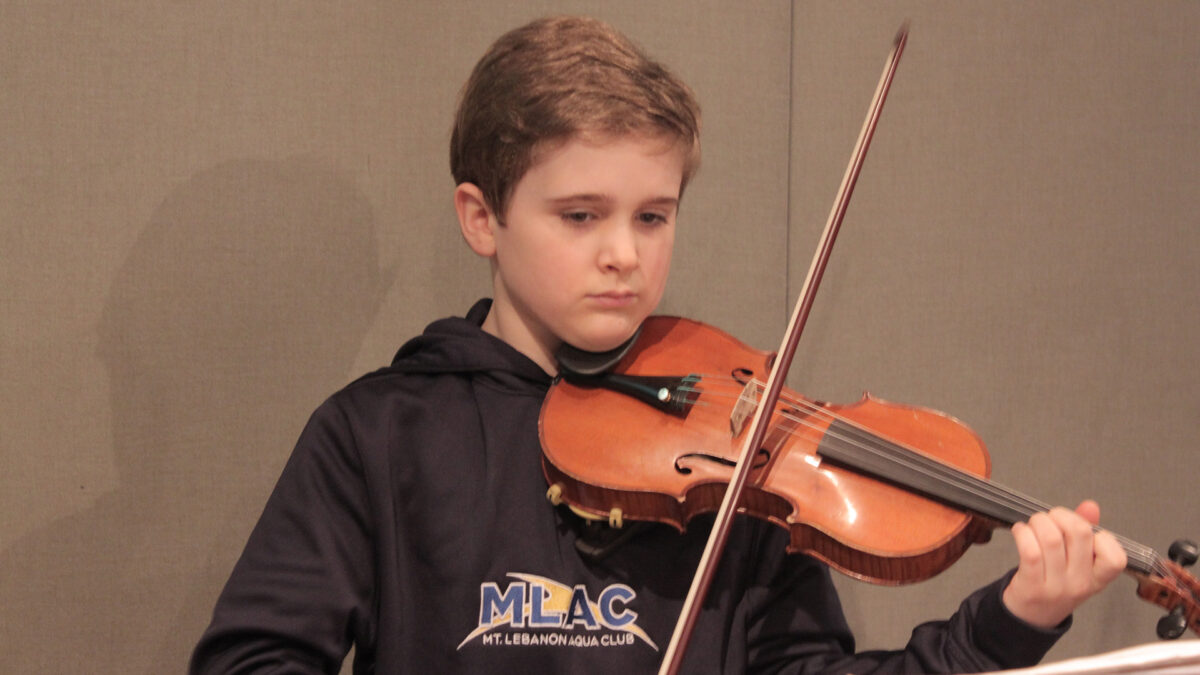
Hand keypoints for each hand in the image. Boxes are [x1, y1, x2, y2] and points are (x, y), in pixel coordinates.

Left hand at [1001, 500, 1126, 628]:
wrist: (1031, 617)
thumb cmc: (1056, 584)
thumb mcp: (1078, 564)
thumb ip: (1086, 533)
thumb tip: (1091, 506)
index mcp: (1097, 578)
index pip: (1115, 557)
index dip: (1100, 536)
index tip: (1084, 531)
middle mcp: (1080, 583)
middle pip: (1080, 534)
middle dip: (1061, 515)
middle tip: (1051, 518)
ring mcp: (1056, 586)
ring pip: (1051, 539)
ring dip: (1039, 521)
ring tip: (1033, 524)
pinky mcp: (1031, 585)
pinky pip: (1030, 551)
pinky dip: (1023, 533)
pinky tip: (1020, 531)